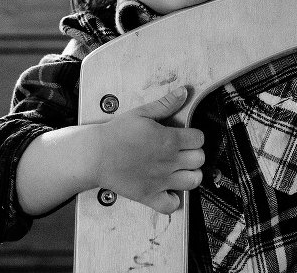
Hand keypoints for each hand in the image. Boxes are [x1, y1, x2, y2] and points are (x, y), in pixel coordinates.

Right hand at [95, 86, 204, 213]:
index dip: (195, 136)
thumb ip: (165, 104)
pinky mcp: (150, 196)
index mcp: (169, 140)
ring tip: (181, 170)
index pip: (199, 139)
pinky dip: (173, 200)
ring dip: (191, 175)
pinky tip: (168, 189)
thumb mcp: (141, 113)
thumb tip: (184, 92)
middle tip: (183, 152)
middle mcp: (169, 161)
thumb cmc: (116, 133)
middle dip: (195, 154)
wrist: (95, 155)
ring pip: (194, 181)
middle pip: (200, 159)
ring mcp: (161, 181)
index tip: (187, 137)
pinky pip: (171, 205)